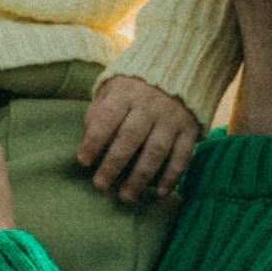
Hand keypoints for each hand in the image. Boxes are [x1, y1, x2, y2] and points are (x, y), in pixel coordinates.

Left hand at [78, 74, 201, 203]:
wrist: (177, 73)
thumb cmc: (133, 90)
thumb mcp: (112, 90)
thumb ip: (99, 113)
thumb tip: (89, 140)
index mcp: (126, 94)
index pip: (107, 118)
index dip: (94, 140)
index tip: (82, 162)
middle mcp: (150, 106)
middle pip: (130, 138)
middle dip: (114, 164)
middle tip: (100, 186)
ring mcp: (171, 119)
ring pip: (156, 151)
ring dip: (140, 177)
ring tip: (126, 197)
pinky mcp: (189, 131)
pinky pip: (181, 157)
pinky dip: (171, 177)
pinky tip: (158, 193)